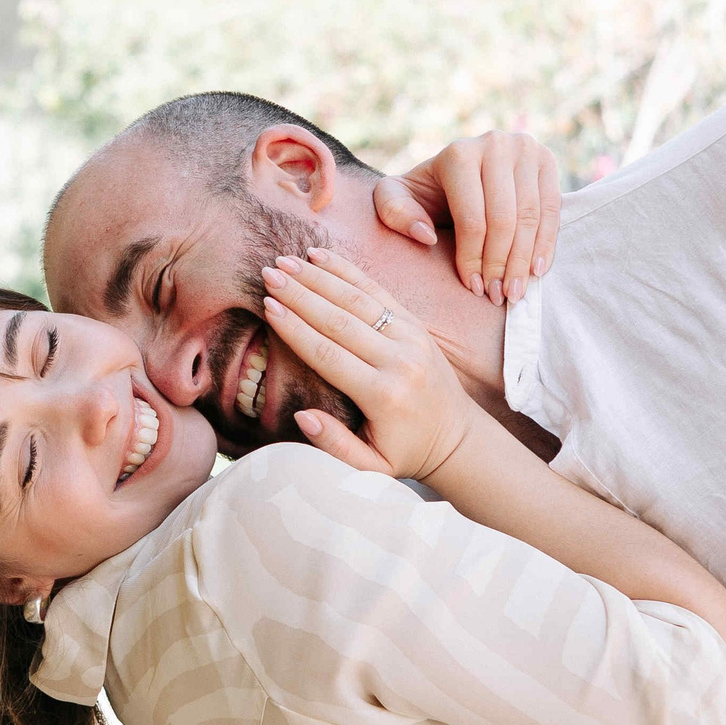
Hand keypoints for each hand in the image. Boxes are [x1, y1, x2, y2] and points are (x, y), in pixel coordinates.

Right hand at [260, 248, 482, 482]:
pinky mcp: (417, 326)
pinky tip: (321, 257)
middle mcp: (399, 361)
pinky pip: (378, 293)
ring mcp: (412, 338)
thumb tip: (302, 415)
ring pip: (358, 300)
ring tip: (286, 260)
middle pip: (340, 320)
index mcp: (384, 395)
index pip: (328, 354)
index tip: (268, 306)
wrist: (458, 438)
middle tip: (268, 273)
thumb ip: (335, 445)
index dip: (295, 328)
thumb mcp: (370, 468)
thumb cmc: (406, 453)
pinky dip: (348, 272)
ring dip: (319, 277)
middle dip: (301, 294)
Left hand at [372, 130, 562, 305]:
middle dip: (501, 265)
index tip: (474, 288)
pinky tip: (536, 271)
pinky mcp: (547, 159)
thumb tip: (427, 236)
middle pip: (505, 219)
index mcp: (459, 154)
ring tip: (514, 292)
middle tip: (497, 296)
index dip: (474, 259)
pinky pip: (552, 209)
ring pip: (530, 217)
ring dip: (524, 261)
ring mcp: (524, 149)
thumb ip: (395, 213)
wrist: (459, 167)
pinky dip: (546, 243)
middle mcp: (495, 144)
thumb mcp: (396, 198)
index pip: (472, 219)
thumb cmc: (426, 191)